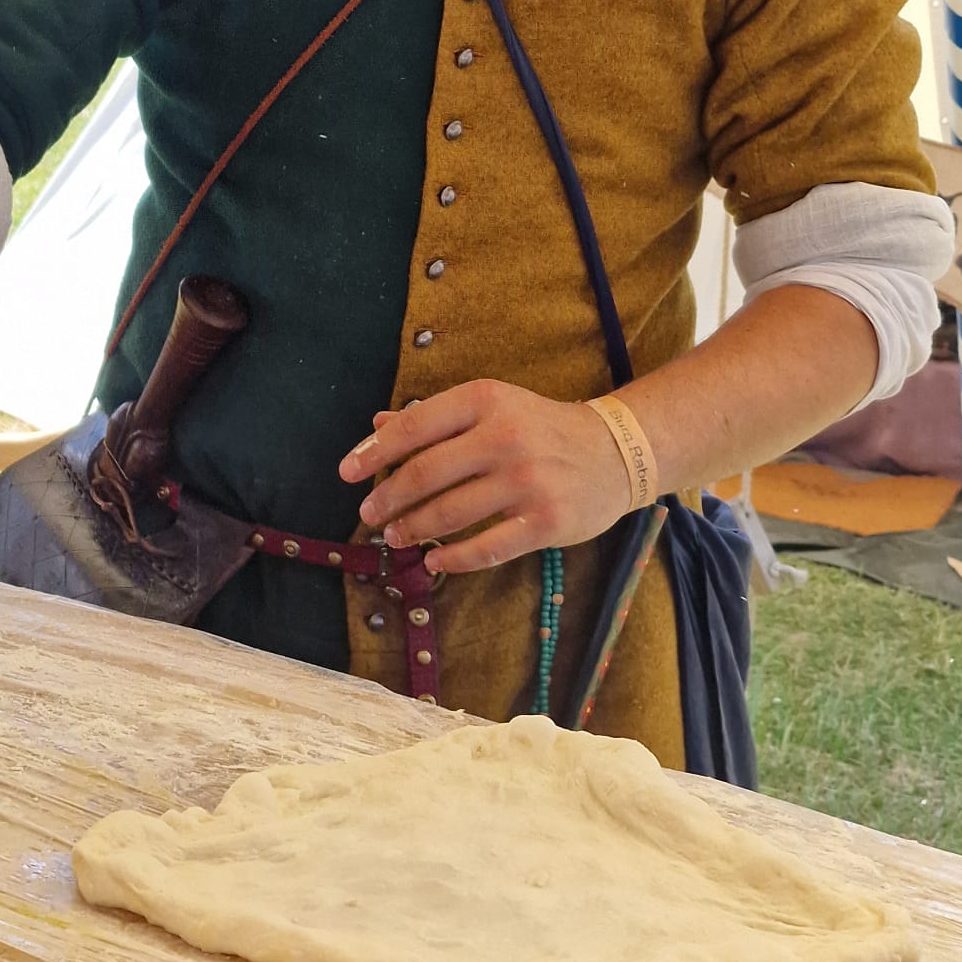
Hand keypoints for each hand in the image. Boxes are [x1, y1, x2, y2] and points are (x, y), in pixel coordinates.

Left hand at [338, 379, 630, 575]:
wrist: (615, 451)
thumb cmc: (540, 426)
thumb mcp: (491, 407)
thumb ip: (434, 417)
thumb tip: (378, 425)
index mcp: (485, 400)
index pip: (415, 426)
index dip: (375, 452)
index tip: (347, 474)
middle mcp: (505, 438)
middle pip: (426, 474)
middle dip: (388, 498)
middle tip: (368, 515)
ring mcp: (527, 482)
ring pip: (450, 514)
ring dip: (413, 529)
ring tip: (394, 537)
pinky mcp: (547, 521)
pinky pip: (487, 548)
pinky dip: (454, 559)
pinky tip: (434, 561)